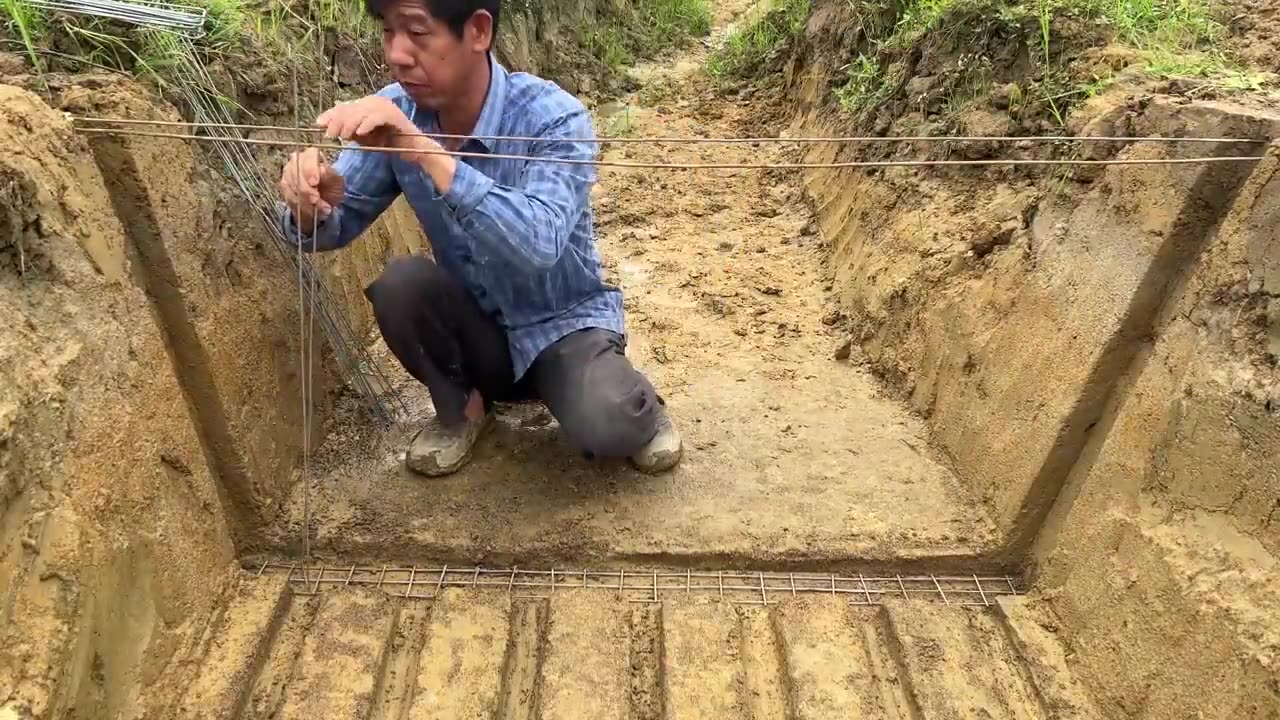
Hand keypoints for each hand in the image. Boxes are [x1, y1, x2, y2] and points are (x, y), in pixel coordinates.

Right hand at [279, 147, 344, 229]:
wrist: (324, 197)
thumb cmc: (331, 186)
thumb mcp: (336, 181)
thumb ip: (330, 176)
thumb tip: (322, 171)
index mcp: (311, 155)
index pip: (308, 158)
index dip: (310, 170)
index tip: (315, 182)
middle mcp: (296, 161)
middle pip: (296, 174)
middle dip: (306, 190)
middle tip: (316, 201)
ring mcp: (288, 174)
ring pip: (291, 188)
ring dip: (305, 201)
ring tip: (321, 210)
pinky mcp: (284, 188)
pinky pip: (289, 198)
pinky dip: (301, 206)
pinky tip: (312, 211)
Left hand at [316, 95, 451, 166]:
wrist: (412, 149)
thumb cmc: (388, 143)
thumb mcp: (363, 137)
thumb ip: (348, 131)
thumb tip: (328, 128)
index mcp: (367, 104)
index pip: (345, 106)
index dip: (331, 114)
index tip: (319, 124)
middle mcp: (375, 102)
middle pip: (350, 108)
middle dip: (337, 121)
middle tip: (329, 134)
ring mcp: (386, 107)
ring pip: (361, 112)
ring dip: (350, 124)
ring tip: (344, 137)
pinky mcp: (395, 116)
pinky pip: (377, 117)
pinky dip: (367, 125)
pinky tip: (360, 133)